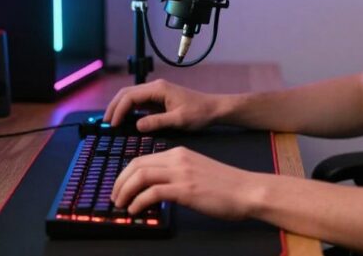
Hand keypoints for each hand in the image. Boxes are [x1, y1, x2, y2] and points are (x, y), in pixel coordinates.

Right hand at [103, 78, 222, 132]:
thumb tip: (136, 125)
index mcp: (158, 89)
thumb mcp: (179, 120)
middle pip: (126, 93)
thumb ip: (157, 122)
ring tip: (111, 122)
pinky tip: (125, 121)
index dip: (119, 110)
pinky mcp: (158, 100)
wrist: (214, 109)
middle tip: (106, 123)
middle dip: (114, 107)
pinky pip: (138, 103)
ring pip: (131, 97)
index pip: (130, 96)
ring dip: (120, 108)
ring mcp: (156, 93)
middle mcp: (155, 88)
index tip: (113, 124)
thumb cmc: (200, 113)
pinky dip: (128, 110)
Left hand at [111, 147, 261, 219]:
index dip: (125, 174)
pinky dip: (139, 202)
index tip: (120, 187)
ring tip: (121, 205)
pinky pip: (152, 193)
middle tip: (115, 198)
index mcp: (179, 153)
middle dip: (120, 182)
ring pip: (141, 176)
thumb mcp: (197, 171)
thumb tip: (156, 189)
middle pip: (136, 165)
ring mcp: (181, 173)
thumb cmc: (226, 185)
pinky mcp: (186, 189)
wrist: (247, 190)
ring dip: (125, 192)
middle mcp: (177, 159)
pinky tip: (137, 211)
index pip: (142, 158)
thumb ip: (177, 174)